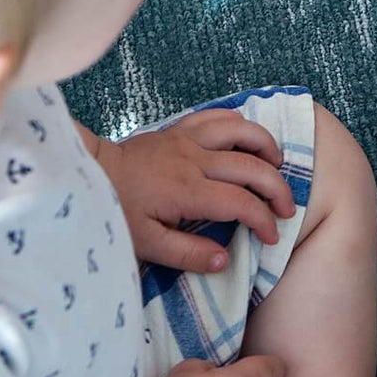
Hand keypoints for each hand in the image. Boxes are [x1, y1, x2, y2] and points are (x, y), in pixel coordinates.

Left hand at [97, 110, 294, 271]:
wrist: (90, 174)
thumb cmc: (116, 211)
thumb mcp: (146, 244)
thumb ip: (187, 254)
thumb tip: (225, 260)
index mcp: (187, 191)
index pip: (240, 203)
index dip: (264, 220)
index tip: (272, 236)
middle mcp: (193, 160)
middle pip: (251, 166)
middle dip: (277, 188)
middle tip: (287, 208)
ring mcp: (187, 139)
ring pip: (241, 130)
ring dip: (266, 146)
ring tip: (277, 166)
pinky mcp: (180, 129)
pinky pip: (218, 116)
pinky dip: (240, 123)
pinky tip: (248, 139)